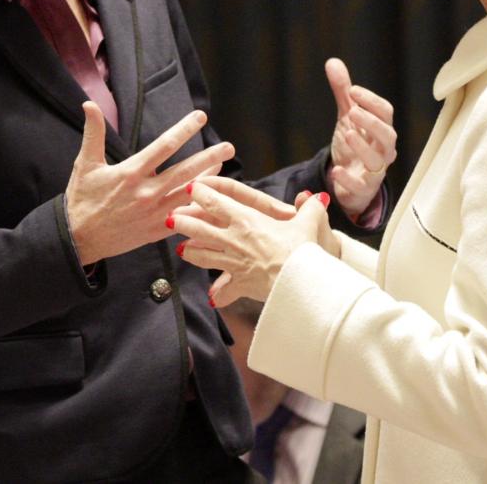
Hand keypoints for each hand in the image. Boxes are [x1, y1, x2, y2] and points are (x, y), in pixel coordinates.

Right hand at [66, 102, 234, 264]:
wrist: (78, 240)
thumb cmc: (82, 199)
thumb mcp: (85, 164)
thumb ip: (93, 133)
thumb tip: (89, 104)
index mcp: (130, 173)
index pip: (164, 146)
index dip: (183, 130)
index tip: (200, 117)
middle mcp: (146, 193)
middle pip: (184, 171)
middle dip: (208, 158)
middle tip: (228, 147)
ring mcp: (153, 214)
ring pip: (188, 195)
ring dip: (208, 180)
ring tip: (223, 166)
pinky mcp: (156, 231)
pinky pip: (184, 219)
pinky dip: (199, 208)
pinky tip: (211, 198)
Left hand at [170, 177, 337, 307]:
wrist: (301, 282)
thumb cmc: (302, 249)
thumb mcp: (308, 223)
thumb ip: (310, 208)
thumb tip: (316, 197)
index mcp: (246, 219)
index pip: (214, 202)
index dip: (200, 193)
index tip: (191, 188)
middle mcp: (234, 239)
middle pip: (198, 228)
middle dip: (182, 221)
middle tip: (170, 217)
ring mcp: (234, 262)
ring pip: (202, 255)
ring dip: (190, 251)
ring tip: (181, 249)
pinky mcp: (240, 283)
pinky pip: (225, 289)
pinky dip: (220, 294)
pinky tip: (214, 297)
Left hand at [325, 57, 396, 214]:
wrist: (349, 179)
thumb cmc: (355, 144)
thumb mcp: (348, 116)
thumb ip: (343, 92)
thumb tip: (332, 62)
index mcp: (382, 129)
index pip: (386, 112)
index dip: (371, 101)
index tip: (352, 90)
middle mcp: (383, 150)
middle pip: (388, 135)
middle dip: (372, 122)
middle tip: (353, 111)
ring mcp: (375, 170)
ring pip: (378, 160)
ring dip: (363, 147)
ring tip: (348, 133)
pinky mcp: (363, 188)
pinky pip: (360, 185)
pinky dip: (349, 179)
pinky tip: (337, 170)